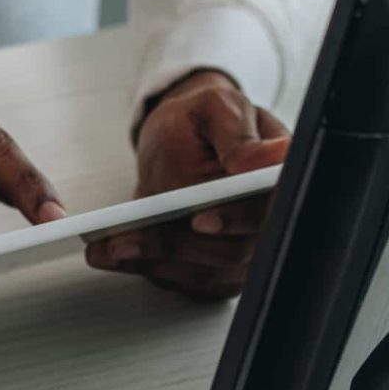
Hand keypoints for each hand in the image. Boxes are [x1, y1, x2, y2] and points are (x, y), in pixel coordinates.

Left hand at [85, 70, 288, 299]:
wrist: (183, 140)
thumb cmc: (203, 122)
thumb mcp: (216, 107)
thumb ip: (236, 131)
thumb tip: (259, 160)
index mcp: (279, 178)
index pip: (268, 208)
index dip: (237, 218)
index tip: (199, 220)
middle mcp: (269, 222)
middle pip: (233, 251)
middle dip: (177, 247)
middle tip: (129, 240)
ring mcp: (245, 251)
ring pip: (205, 272)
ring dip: (155, 262)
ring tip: (109, 249)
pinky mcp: (219, 272)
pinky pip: (188, 282)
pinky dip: (150, 269)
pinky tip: (116, 256)